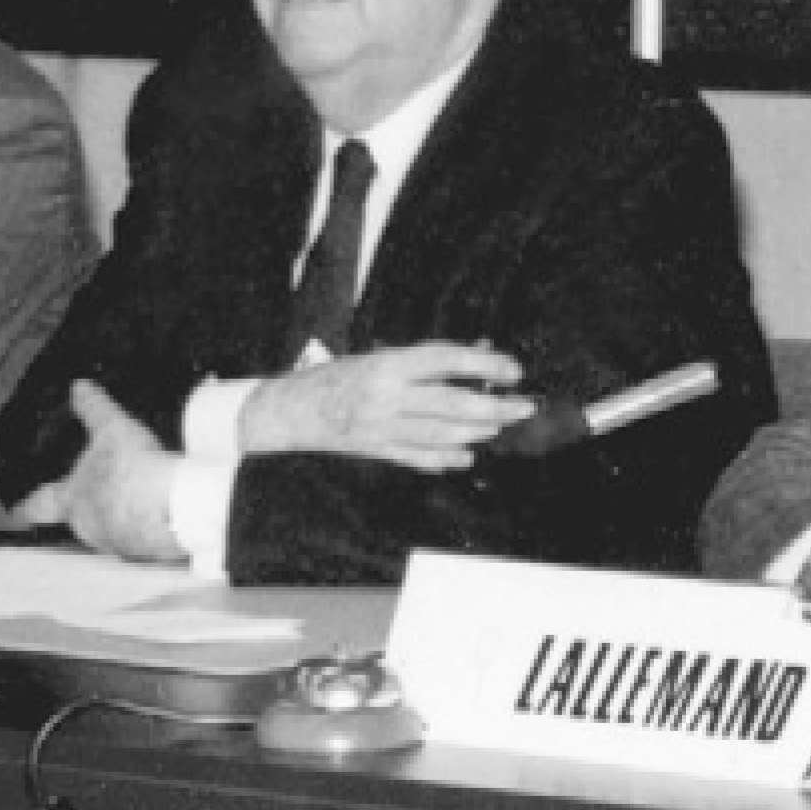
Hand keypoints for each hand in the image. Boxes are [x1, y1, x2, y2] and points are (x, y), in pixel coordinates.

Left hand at [42, 383, 186, 563]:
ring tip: (138, 499)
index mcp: (69, 501)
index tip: (17, 510)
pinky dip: (147, 525)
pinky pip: (140, 538)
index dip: (25, 506)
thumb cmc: (130, 473)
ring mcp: (115, 542)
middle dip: (87, 507)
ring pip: (110, 530)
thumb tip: (79, 386)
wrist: (170, 508)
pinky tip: (161, 511)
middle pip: (76, 520)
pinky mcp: (145, 550)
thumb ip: (94, 409)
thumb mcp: (112, 430)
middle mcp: (86, 527)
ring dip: (120, 517)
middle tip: (100, 493)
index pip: (35, 507)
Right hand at [237, 341, 532, 469]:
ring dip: (477, 432)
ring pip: (442, 434)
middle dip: (495, 407)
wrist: (287, 411)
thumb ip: (426, 359)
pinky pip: (419, 458)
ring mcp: (380, 428)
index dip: (485, 364)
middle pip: (452, 404)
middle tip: (524, 407)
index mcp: (386, 365)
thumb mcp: (378, 356)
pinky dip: (447, 458)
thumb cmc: (336, 377)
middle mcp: (385, 397)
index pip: (446, 360)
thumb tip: (479, 351)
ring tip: (499, 425)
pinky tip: (467, 455)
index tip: (513, 371)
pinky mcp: (376, 452)